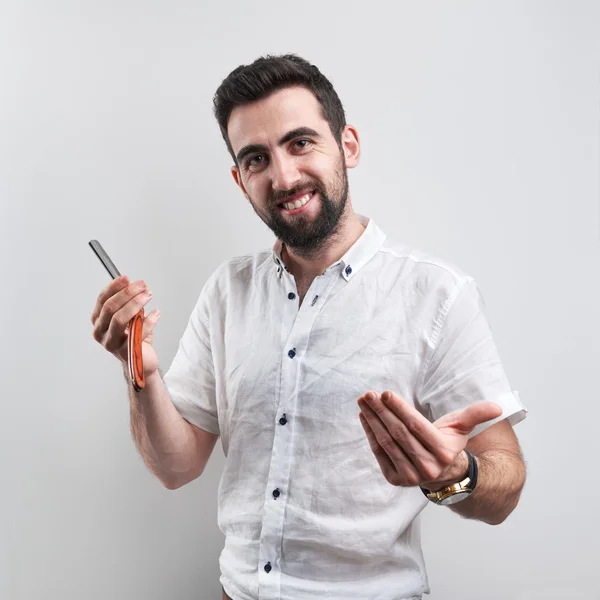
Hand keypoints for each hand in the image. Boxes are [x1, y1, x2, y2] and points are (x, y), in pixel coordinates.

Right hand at [91, 275, 160, 375]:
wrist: (142, 361)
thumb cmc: (134, 336)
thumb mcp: (130, 316)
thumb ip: (128, 303)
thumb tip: (134, 285)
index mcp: (98, 320)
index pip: (102, 299)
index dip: (114, 287)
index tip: (127, 278)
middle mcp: (100, 332)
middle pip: (110, 308)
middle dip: (127, 293)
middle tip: (143, 286)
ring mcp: (111, 343)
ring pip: (119, 319)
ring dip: (136, 304)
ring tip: (148, 295)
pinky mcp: (125, 352)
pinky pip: (137, 332)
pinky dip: (148, 320)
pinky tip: (156, 313)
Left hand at [357, 390, 501, 488]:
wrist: (445, 478)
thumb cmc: (450, 445)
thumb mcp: (463, 429)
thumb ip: (476, 415)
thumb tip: (498, 407)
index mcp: (442, 451)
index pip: (416, 426)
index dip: (399, 409)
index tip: (385, 393)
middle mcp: (426, 466)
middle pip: (398, 433)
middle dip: (381, 411)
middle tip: (368, 394)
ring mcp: (410, 475)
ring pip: (387, 442)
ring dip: (372, 420)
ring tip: (363, 402)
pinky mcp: (395, 479)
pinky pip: (379, 453)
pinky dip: (370, 434)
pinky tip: (365, 417)